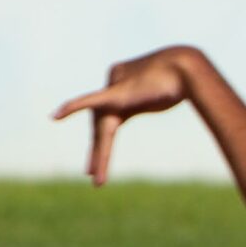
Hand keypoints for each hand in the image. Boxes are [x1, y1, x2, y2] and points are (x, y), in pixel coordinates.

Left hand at [54, 46, 198, 184]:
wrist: (189, 70)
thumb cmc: (185, 80)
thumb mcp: (162, 94)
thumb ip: (149, 99)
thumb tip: (159, 98)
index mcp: (120, 82)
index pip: (107, 116)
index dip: (102, 139)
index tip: (97, 161)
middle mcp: (113, 84)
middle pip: (102, 124)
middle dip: (99, 151)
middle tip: (92, 174)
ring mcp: (114, 89)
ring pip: (102, 126)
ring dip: (100, 154)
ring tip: (95, 176)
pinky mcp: (116, 93)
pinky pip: (89, 99)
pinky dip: (72, 107)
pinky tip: (56, 115)